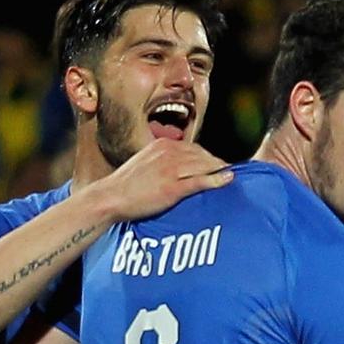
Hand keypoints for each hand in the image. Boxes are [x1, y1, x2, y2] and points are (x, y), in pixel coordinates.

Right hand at [91, 137, 230, 221]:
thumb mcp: (144, 162)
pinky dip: (217, 179)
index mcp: (162, 145)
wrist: (110, 197)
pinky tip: (229, 179)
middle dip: (217, 163)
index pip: (193, 148)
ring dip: (220, 170)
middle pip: (202, 155)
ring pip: (205, 166)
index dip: (208, 157)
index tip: (217, 164)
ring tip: (232, 176)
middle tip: (228, 171)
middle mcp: (169, 153)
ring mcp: (171, 170)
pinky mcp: (172, 187)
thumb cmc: (125, 185)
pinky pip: (200, 181)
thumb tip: (176, 166)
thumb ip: (161, 160)